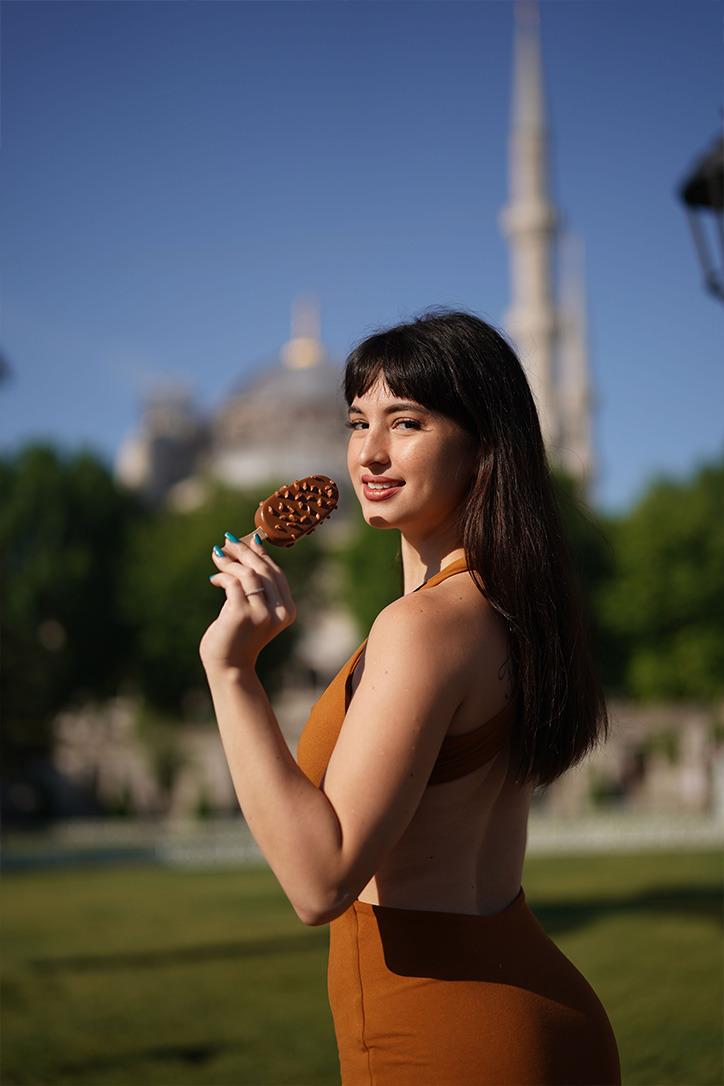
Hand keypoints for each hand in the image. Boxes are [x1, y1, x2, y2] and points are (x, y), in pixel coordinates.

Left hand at [200, 532, 296, 675]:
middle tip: (228, 541)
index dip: (262, 554)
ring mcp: (262, 613)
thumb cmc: (239, 635)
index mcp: (287, 610)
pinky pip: (232, 584)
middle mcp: (279, 611)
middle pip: (263, 569)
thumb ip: (257, 586)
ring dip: (229, 562)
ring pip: (247, 574)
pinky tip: (214, 579)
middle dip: (244, 551)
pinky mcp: (241, 614)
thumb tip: (250, 545)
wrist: (229, 666)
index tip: (249, 538)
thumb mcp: (254, 609)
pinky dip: (221, 576)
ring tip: (216, 556)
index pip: (276, 573)